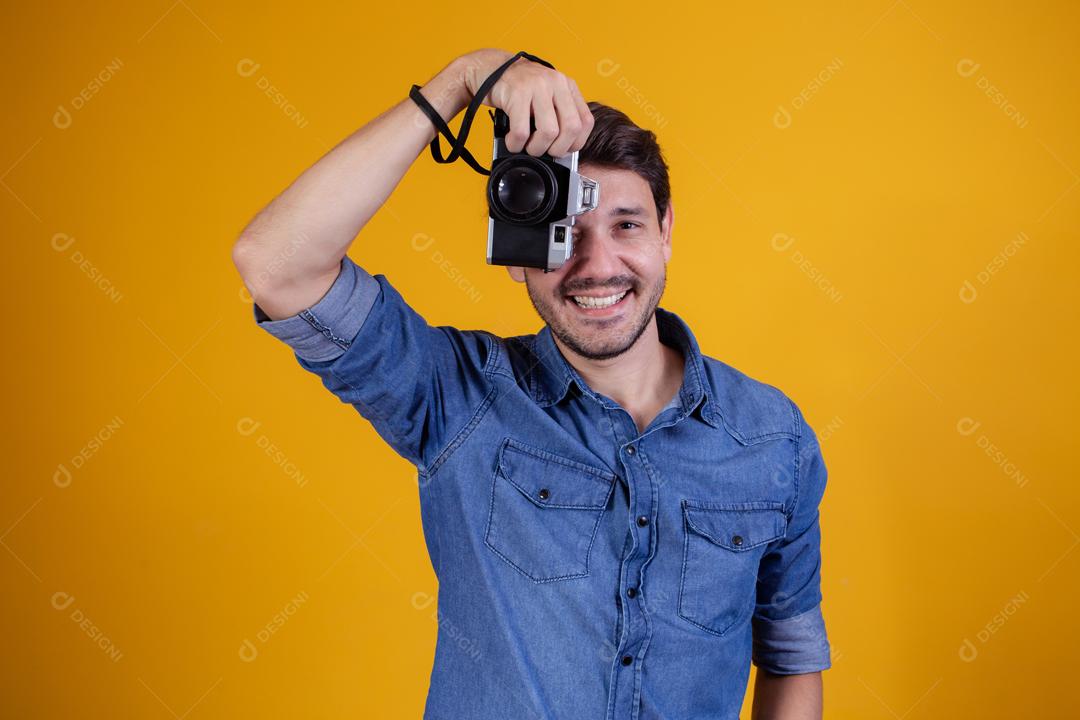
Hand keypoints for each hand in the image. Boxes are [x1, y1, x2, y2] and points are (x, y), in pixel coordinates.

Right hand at [457, 48, 593, 157]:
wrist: (488, 68)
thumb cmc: (517, 87)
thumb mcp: (545, 94)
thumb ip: (558, 113)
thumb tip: (564, 148)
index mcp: (567, 85)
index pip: (585, 121)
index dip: (576, 143)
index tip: (563, 149)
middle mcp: (556, 83)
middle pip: (571, 128)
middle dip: (558, 149)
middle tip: (544, 151)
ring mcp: (537, 86)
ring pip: (549, 132)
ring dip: (536, 148)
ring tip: (526, 146)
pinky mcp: (517, 93)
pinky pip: (522, 131)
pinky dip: (517, 144)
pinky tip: (512, 141)